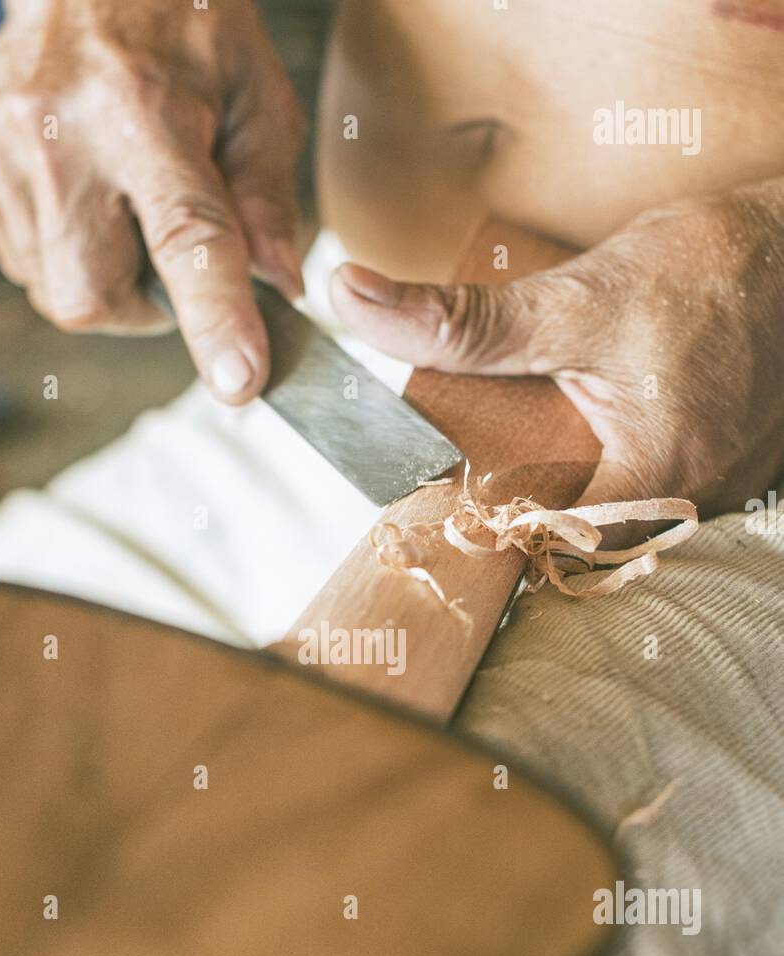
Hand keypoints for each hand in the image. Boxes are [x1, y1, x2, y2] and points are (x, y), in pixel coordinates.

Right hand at [0, 0, 306, 401]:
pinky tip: (79, 187)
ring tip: (120, 197)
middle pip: (93, 295)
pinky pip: (22, 258)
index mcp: (144, 110)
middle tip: (166, 249)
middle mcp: (58, 130)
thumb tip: (278, 287)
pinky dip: (63, 249)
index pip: (184, 236)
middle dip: (140, 304)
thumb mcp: (255, 97)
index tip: (238, 381)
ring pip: (55, 290)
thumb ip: (270, 199)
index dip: (212, 318)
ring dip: (104, 275)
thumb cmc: (182, 29)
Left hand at [331, 182, 783, 523]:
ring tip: (545, 431)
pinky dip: (620, 459)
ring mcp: (721, 489)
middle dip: (531, 499)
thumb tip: (356, 300)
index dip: (491, 529)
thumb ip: (465, 324)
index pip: (546, 551)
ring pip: (619, 511)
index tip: (448, 496)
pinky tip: (601, 422)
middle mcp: (695, 505)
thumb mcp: (575, 300)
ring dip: (577, 478)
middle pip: (579, 536)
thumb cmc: (707, 271)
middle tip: (489, 450)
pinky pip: (657, 485)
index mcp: (656, 483)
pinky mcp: (731, 465)